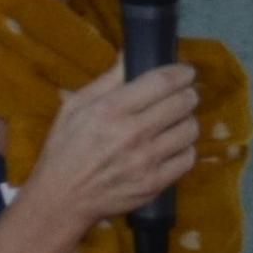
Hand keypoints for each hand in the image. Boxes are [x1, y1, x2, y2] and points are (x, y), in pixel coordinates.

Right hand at [20, 64, 199, 236]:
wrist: (62, 198)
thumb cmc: (65, 148)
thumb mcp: (75, 106)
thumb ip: (107, 80)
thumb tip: (131, 54)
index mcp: (111, 109)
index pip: (162, 82)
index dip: (181, 73)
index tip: (186, 72)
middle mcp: (132, 133)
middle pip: (182, 103)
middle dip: (187, 94)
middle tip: (183, 96)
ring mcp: (146, 161)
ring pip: (189, 130)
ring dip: (187, 121)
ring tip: (177, 121)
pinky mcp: (155, 184)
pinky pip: (188, 158)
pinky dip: (184, 149)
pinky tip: (173, 146)